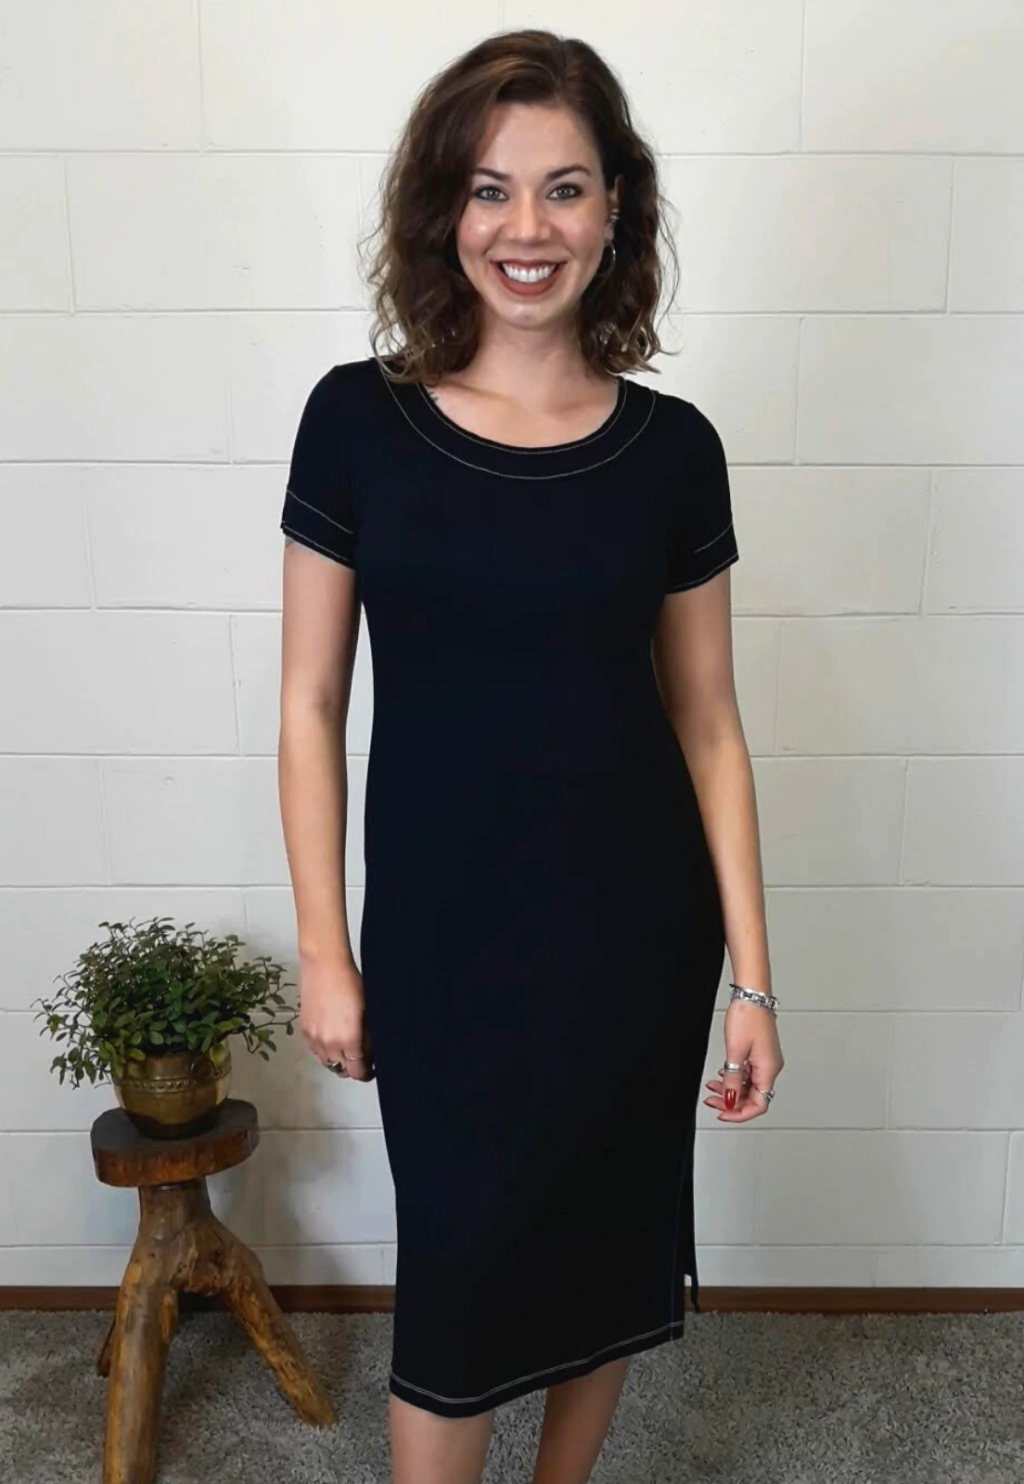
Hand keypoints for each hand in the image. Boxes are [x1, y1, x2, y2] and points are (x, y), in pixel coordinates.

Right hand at [298, 960, 374, 1081]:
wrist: (325, 966)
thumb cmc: (351, 983)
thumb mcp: (368, 1011)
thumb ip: (369, 1037)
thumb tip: (371, 1053)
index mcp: (349, 1040)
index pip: (358, 1071)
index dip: (366, 1073)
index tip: (371, 1069)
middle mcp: (329, 1044)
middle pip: (342, 1070)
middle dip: (353, 1065)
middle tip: (362, 1056)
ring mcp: (314, 1039)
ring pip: (327, 1062)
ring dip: (338, 1059)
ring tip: (346, 1047)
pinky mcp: (304, 1030)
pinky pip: (315, 1051)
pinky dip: (324, 1050)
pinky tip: (332, 1038)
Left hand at [703, 999, 782, 1121]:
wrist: (751, 995)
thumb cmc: (748, 1016)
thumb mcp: (735, 1052)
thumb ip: (732, 1079)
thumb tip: (730, 1099)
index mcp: (769, 1069)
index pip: (759, 1105)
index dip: (740, 1113)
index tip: (723, 1112)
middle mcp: (770, 1067)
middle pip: (753, 1097)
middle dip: (731, 1101)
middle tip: (711, 1100)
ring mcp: (766, 1060)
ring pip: (750, 1086)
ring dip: (731, 1089)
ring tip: (712, 1087)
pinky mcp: (760, 1053)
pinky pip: (749, 1074)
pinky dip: (735, 1078)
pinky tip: (722, 1075)